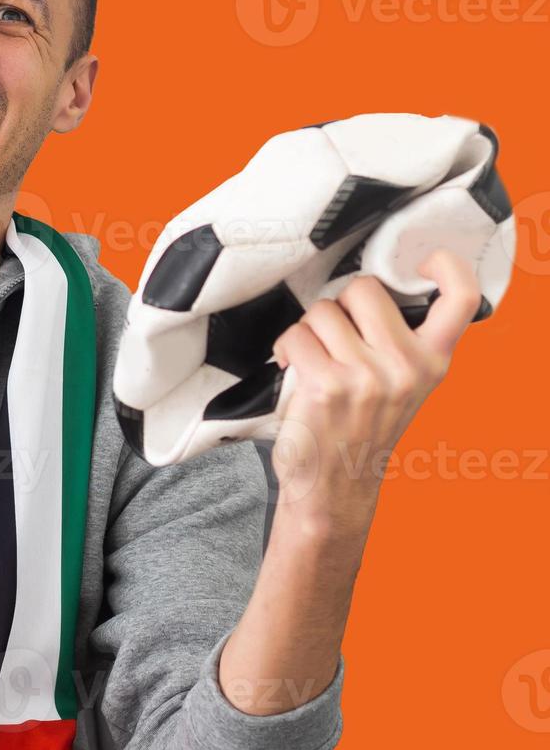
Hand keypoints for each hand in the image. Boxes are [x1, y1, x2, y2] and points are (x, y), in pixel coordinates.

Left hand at [269, 248, 482, 531]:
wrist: (335, 488)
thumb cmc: (361, 429)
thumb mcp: (403, 385)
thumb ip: (402, 341)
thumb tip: (372, 286)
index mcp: (434, 361)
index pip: (462, 298)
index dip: (445, 265)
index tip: (421, 261)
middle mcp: (407, 366)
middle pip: (363, 288)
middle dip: (338, 305)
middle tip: (335, 337)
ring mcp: (367, 376)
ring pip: (322, 310)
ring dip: (309, 330)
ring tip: (314, 360)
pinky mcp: (327, 384)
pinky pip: (295, 335)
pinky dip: (286, 347)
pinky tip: (293, 368)